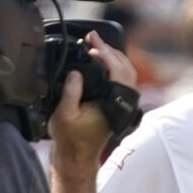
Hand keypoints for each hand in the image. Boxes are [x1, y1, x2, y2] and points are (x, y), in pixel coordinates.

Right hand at [47, 31, 136, 160]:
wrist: (77, 156)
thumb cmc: (70, 138)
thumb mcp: (64, 114)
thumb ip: (71, 92)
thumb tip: (76, 73)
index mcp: (112, 104)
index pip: (118, 71)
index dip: (106, 52)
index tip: (92, 42)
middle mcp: (122, 103)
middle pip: (126, 68)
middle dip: (111, 49)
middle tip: (93, 37)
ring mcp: (122, 103)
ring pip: (127, 73)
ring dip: (114, 56)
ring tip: (96, 44)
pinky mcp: (118, 104)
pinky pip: (123, 79)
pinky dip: (114, 66)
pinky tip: (102, 59)